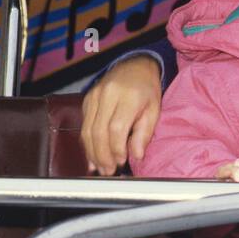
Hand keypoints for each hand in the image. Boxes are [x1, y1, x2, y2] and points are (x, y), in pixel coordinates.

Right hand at [81, 55, 162, 175]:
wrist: (134, 66)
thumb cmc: (147, 89)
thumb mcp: (154, 110)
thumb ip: (144, 133)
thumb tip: (136, 155)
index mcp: (129, 97)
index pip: (116, 128)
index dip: (116, 148)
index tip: (122, 161)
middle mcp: (108, 95)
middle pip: (98, 131)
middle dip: (102, 155)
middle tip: (108, 171)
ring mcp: (94, 97)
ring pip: (87, 130)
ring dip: (92, 153)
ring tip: (100, 168)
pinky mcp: (86, 100)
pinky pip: (84, 126)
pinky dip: (87, 143)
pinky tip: (92, 156)